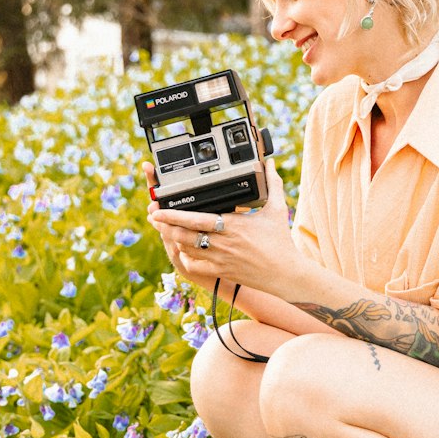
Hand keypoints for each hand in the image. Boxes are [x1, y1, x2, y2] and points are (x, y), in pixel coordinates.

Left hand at [146, 159, 299, 295]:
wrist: (285, 274)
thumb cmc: (281, 241)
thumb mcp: (277, 209)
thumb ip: (272, 184)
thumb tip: (272, 163)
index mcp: (234, 225)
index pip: (197, 218)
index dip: (175, 214)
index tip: (160, 208)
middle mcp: (223, 242)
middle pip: (185, 234)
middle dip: (165, 225)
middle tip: (153, 215)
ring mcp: (220, 259)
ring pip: (187, 248)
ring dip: (172, 238)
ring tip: (161, 227)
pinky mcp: (221, 271)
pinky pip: (195, 265)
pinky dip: (185, 256)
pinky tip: (179, 249)